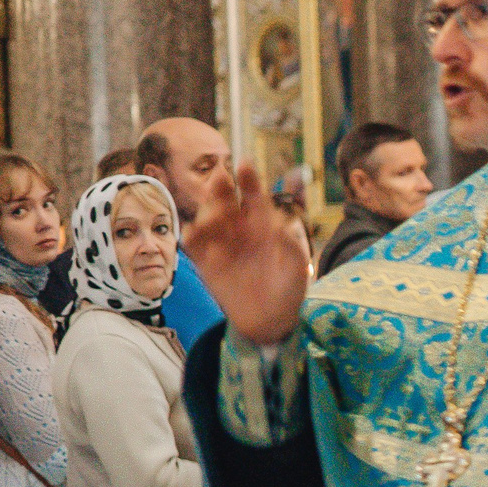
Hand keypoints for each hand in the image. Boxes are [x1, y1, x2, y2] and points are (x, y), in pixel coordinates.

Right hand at [185, 162, 310, 345]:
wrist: (272, 321)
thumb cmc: (289, 289)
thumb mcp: (297, 267)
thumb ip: (292, 245)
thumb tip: (282, 223)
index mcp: (263, 226)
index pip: (254, 197)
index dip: (249, 181)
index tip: (245, 165)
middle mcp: (239, 230)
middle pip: (225, 201)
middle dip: (221, 188)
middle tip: (221, 179)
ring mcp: (221, 244)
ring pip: (206, 217)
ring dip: (207, 211)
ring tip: (217, 217)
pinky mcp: (206, 263)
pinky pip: (192, 243)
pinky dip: (190, 235)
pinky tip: (195, 234)